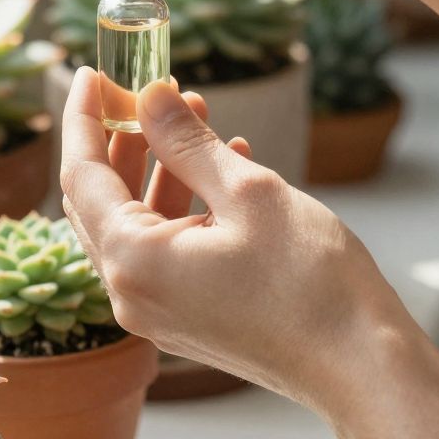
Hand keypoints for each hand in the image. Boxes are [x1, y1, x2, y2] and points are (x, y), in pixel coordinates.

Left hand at [60, 68, 417, 419]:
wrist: (357, 365)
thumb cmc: (310, 281)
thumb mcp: (248, 192)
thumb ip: (187, 141)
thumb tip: (146, 96)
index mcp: (133, 262)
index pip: (81, 175)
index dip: (83, 117)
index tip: (93, 73)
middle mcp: (129, 294)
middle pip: (99, 201)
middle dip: (121, 139)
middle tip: (145, 90)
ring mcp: (156, 313)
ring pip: (134, 223)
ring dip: (157, 167)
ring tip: (194, 112)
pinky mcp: (185, 319)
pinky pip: (163, 249)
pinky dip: (181, 204)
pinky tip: (223, 165)